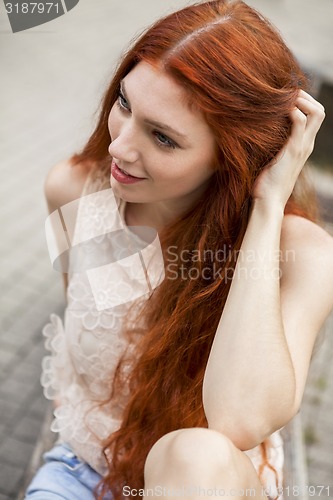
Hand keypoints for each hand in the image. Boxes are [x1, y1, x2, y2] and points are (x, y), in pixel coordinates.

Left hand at [252, 90, 324, 208]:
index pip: (315, 115)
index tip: (285, 98)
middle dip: (306, 96)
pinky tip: (277, 111)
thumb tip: (256, 135)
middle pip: (320, 110)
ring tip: (284, 99)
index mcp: (303, 145)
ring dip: (302, 100)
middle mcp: (307, 144)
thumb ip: (271, 147)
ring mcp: (302, 146)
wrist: (268, 201)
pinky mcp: (293, 150)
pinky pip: (300, 122)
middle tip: (286, 94)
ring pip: (316, 112)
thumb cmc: (265, 183)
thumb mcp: (271, 160)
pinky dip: (292, 110)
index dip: (304, 102)